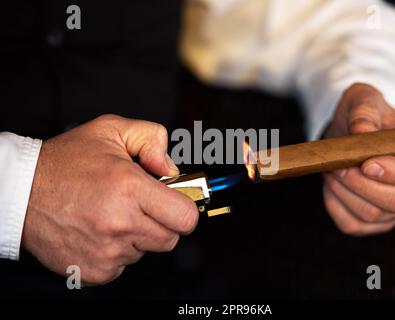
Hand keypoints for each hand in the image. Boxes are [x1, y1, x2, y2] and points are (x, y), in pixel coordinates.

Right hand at [22, 114, 198, 284]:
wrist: (21, 192)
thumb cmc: (65, 162)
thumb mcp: (111, 130)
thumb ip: (152, 139)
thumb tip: (172, 168)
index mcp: (130, 188)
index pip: (186, 217)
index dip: (185, 209)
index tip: (176, 202)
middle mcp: (120, 223)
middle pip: (170, 238)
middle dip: (162, 221)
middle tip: (141, 205)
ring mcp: (107, 251)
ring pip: (146, 251)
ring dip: (137, 236)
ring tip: (113, 214)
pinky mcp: (94, 270)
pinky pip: (123, 265)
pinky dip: (118, 251)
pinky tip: (100, 231)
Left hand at [323, 83, 394, 235]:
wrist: (349, 133)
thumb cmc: (364, 116)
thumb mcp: (365, 102)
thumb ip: (364, 114)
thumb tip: (362, 131)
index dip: (394, 174)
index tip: (367, 163)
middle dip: (360, 184)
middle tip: (338, 165)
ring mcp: (393, 210)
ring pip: (370, 214)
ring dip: (343, 192)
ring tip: (331, 169)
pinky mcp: (370, 221)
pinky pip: (351, 224)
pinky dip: (335, 205)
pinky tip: (331, 184)